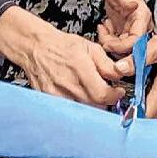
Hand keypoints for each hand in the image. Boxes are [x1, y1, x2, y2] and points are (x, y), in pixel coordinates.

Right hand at [0, 6, 124, 105]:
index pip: (102, 95)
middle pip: (95, 106)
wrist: (37, 47)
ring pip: (83, 111)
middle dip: (105, 101)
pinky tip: (79, 97)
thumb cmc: (62, 46)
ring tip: (92, 93)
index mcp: (80, 70)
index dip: (114, 96)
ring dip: (92, 105)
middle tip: (106, 92)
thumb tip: (119, 76)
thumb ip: (106, 64)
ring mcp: (57, 96)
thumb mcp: (90, 48)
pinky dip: (77, 107)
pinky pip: (69, 111)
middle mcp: (68, 85)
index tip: (118, 92)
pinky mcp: (50, 101)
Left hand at [98, 0, 151, 54]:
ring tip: (102, 28)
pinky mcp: (124, 33)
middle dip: (114, 46)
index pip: (137, 40)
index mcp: (142, 17)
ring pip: (122, 48)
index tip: (108, 44)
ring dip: (108, 42)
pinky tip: (103, 28)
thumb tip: (133, 5)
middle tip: (102, 35)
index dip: (123, 47)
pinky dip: (107, 39)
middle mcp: (140, 26)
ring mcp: (132, 31)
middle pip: (130, 48)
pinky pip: (116, 44)